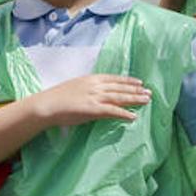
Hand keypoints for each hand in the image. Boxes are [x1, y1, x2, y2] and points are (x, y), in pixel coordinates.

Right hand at [27, 74, 150, 127]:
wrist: (47, 105)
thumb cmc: (56, 98)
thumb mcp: (74, 88)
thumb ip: (86, 89)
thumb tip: (94, 93)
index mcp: (90, 79)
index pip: (114, 79)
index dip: (127, 81)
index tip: (138, 82)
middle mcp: (95, 86)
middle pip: (120, 88)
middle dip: (135, 90)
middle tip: (149, 92)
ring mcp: (95, 97)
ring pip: (120, 98)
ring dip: (134, 99)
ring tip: (146, 101)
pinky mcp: (93, 110)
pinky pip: (113, 111)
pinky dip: (124, 114)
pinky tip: (133, 117)